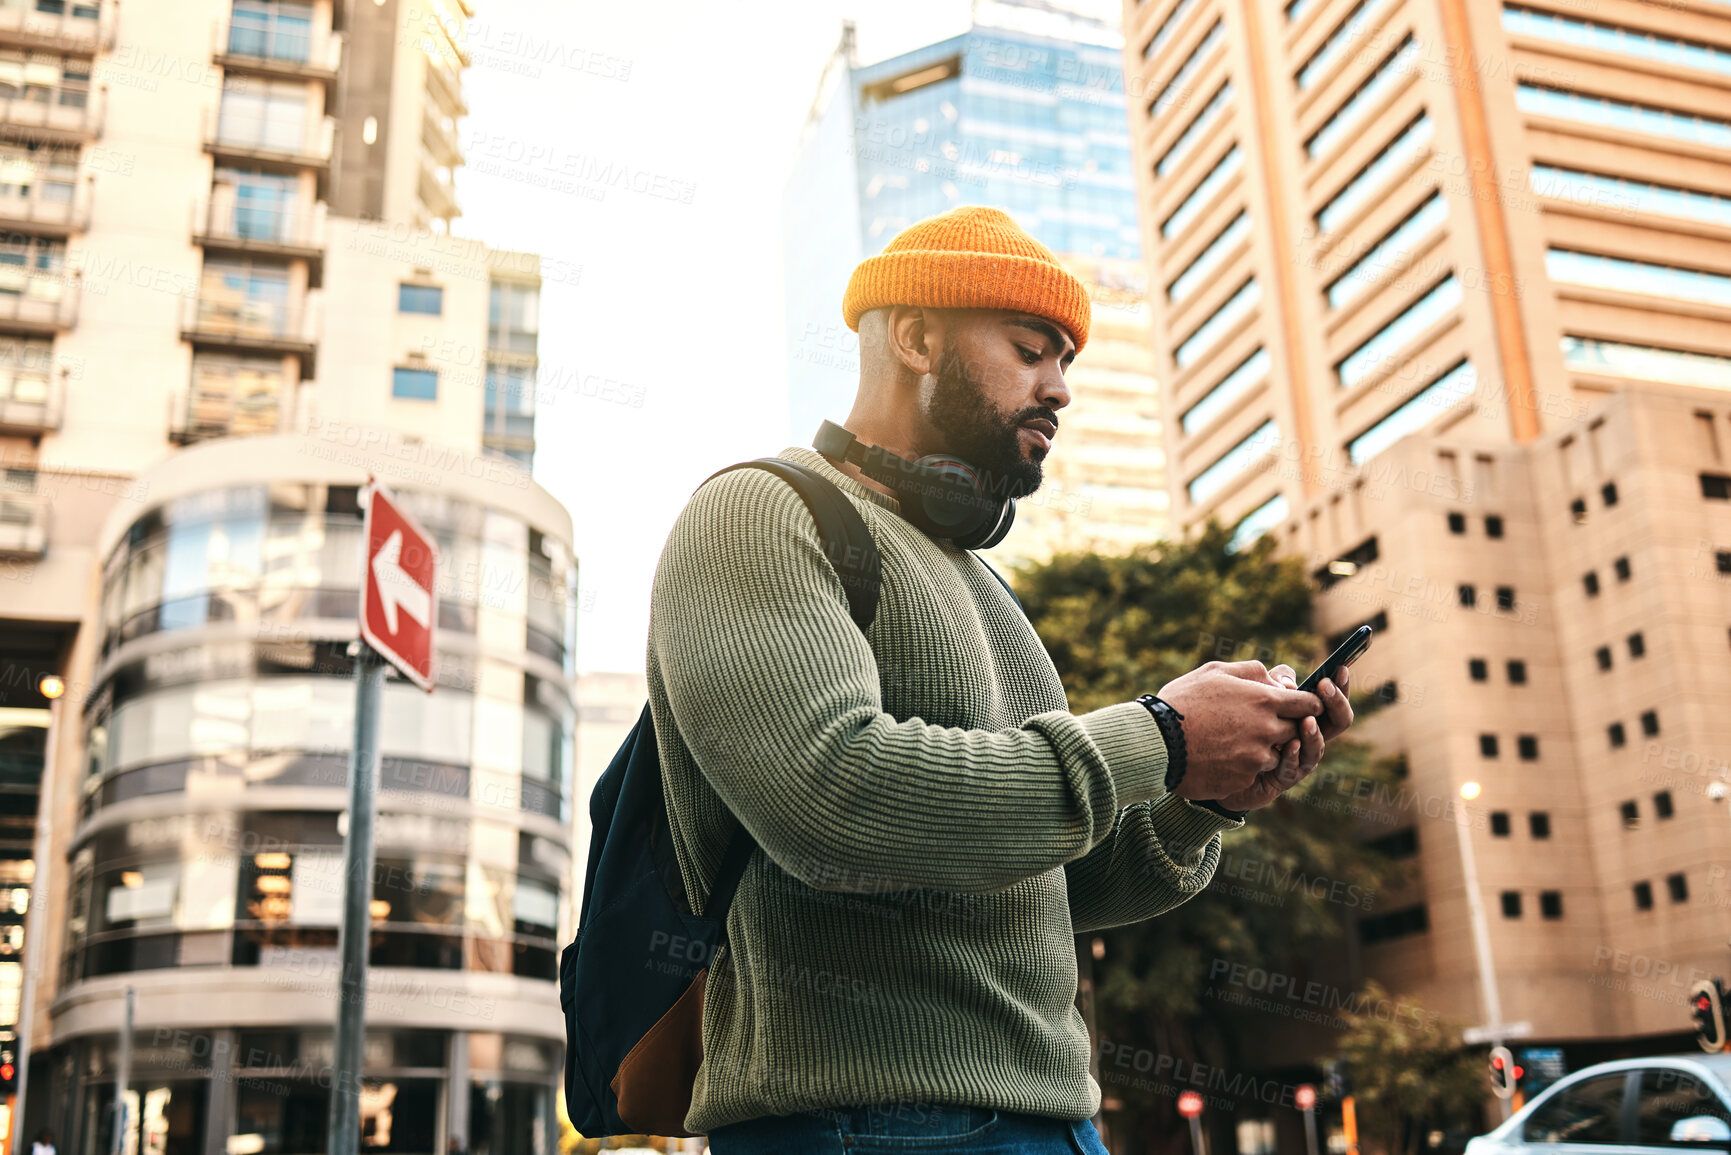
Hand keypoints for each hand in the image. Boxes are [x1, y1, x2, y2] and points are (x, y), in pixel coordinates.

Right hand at [1154, 661, 1323, 804]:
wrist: (1156, 742)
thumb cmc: (1182, 701)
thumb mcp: (1215, 672)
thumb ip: (1252, 672)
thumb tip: (1277, 679)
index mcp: (1265, 700)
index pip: (1309, 704)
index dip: (1307, 705)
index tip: (1298, 706)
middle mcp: (1268, 729)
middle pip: (1295, 731)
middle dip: (1280, 727)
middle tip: (1252, 723)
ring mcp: (1257, 757)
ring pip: (1274, 755)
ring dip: (1260, 749)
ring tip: (1229, 741)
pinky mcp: (1244, 778)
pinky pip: (1252, 773)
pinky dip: (1240, 766)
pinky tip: (1217, 757)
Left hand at [1213, 664, 1355, 810]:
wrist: (1210, 756)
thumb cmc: (1233, 721)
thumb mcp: (1250, 695)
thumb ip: (1271, 683)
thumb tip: (1290, 684)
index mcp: (1302, 714)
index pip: (1330, 701)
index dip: (1340, 686)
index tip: (1340, 669)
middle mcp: (1306, 737)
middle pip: (1337, 723)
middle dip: (1336, 705)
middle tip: (1324, 688)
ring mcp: (1296, 758)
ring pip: (1317, 748)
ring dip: (1314, 733)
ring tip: (1307, 720)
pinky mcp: (1280, 778)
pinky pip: (1292, 769)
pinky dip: (1293, 756)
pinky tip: (1290, 744)